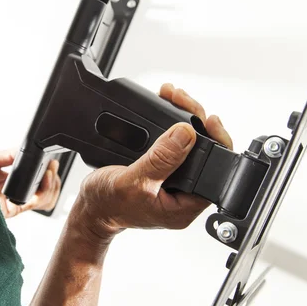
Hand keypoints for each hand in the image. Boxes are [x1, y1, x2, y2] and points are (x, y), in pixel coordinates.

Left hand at [0, 150, 61, 218]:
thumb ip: (7, 154)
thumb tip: (24, 149)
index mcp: (10, 179)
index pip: (35, 177)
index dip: (46, 171)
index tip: (50, 162)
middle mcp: (15, 191)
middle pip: (45, 189)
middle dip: (53, 177)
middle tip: (52, 167)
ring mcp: (15, 201)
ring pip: (44, 198)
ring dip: (51, 185)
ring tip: (48, 174)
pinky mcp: (13, 210)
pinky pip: (34, 204)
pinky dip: (42, 194)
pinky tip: (41, 184)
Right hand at [76, 83, 232, 240]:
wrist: (90, 208)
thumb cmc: (107, 205)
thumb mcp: (133, 182)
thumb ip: (160, 160)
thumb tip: (186, 134)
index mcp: (184, 206)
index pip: (214, 170)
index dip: (216, 141)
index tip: (208, 119)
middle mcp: (183, 193)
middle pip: (204, 151)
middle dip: (196, 120)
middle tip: (180, 98)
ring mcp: (173, 181)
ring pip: (189, 145)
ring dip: (183, 119)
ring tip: (172, 96)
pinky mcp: (163, 170)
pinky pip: (174, 145)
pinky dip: (171, 124)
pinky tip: (166, 108)